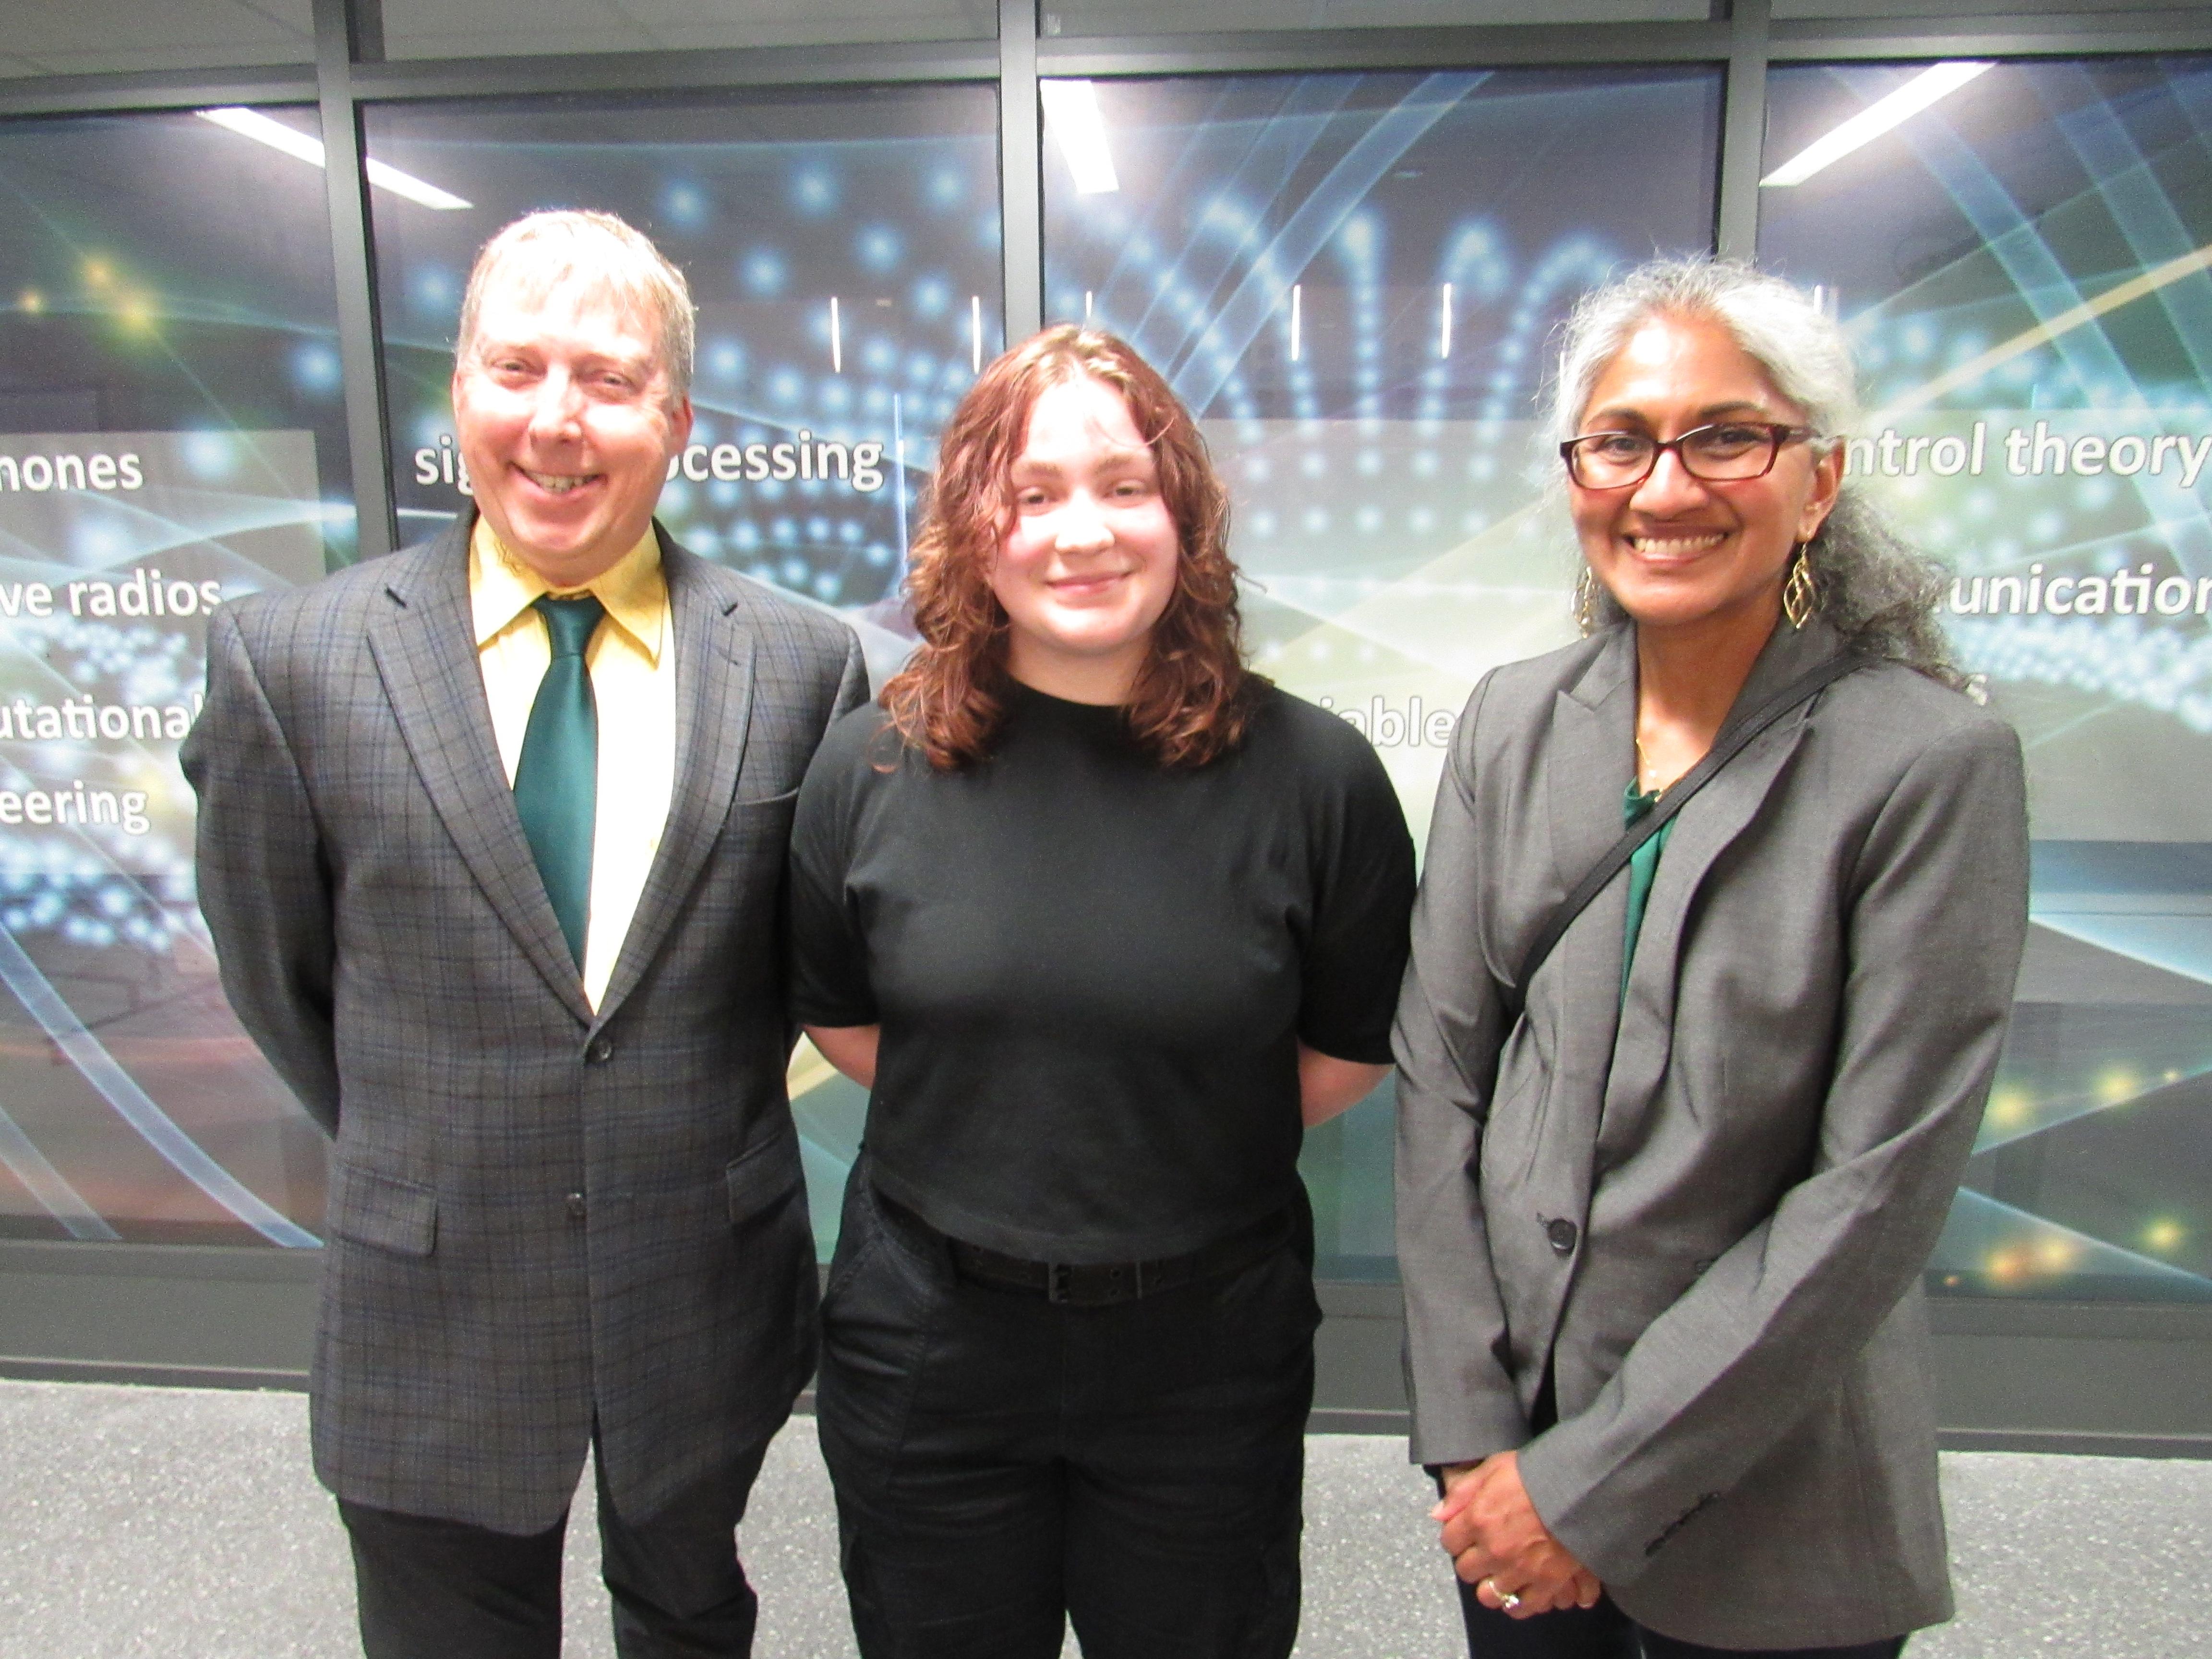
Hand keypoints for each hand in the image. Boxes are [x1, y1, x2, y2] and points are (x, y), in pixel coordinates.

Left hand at [1432, 1452, 1601, 1616]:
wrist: (1581, 1489)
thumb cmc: (1538, 1474)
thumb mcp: (1494, 1467)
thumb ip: (1462, 1491)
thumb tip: (1437, 1514)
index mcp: (1478, 1519)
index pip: (1449, 1541)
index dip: (1457, 1536)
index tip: (1465, 1533)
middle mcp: (1494, 1549)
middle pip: (1466, 1570)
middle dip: (1472, 1560)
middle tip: (1484, 1552)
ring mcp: (1519, 1570)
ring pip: (1488, 1595)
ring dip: (1491, 1585)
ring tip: (1500, 1573)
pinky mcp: (1545, 1583)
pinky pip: (1521, 1608)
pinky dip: (1517, 1604)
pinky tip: (1518, 1592)